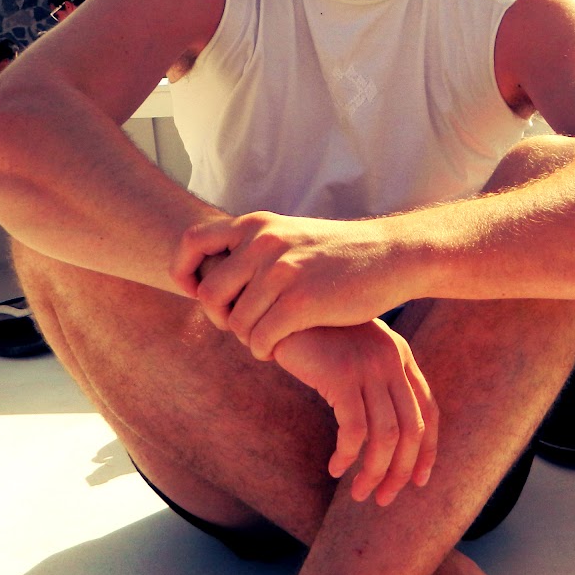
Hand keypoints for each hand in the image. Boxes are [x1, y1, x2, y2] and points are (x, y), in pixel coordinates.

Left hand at [172, 213, 411, 358]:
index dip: (183, 273)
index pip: (191, 243)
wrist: (391, 256)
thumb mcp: (290, 236)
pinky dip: (265, 350)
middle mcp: (264, 242)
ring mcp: (282, 271)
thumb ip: (253, 249)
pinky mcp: (302, 301)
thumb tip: (210, 277)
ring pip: (235, 323)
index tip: (196, 293)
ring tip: (267, 337)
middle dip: (220, 318)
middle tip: (242, 325)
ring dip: (247, 338)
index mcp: (256, 224)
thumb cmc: (338, 254)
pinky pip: (260, 339)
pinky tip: (279, 348)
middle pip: (208, 293)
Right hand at [271, 322, 438, 506]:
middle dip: (401, 471)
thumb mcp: (351, 354)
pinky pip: (354, 429)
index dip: (427, 450)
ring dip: (374, 472)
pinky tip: (335, 468)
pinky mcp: (342, 374)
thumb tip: (381, 432)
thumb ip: (370, 380)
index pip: (428, 410)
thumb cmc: (312, 335)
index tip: (417, 481)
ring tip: (359, 493)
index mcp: (399, 355)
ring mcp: (369, 366)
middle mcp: (391, 360)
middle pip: (412, 429)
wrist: (281, 305)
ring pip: (386, 435)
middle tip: (382, 498)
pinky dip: (348, 456)